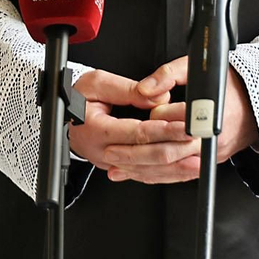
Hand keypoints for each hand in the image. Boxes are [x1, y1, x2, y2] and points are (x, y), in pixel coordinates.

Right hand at [66, 69, 185, 181]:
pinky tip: (182, 171)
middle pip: (146, 155)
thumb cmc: (77, 99)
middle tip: (197, 142)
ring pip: (147, 170)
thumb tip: (155, 97)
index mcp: (97, 129)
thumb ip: (127, 89)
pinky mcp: (118, 166)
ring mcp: (111, 162)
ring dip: (174, 168)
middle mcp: (104, 151)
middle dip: (175, 149)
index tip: (184, 126)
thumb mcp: (97, 83)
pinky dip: (165, 174)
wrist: (62, 117)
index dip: (164, 130)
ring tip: (197, 161)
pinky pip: (144, 175)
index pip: (137, 132)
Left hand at [120, 56, 258, 183]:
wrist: (257, 106)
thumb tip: (144, 89)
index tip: (145, 113)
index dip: (154, 117)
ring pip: (170, 169)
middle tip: (111, 150)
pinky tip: (136, 174)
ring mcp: (208, 154)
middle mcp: (208, 138)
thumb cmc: (231, 86)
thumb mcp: (199, 68)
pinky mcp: (206, 164)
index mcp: (207, 113)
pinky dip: (155, 176)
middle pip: (166, 152)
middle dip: (135, 153)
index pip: (172, 121)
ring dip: (141, 170)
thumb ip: (169, 74)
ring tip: (116, 166)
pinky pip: (178, 175)